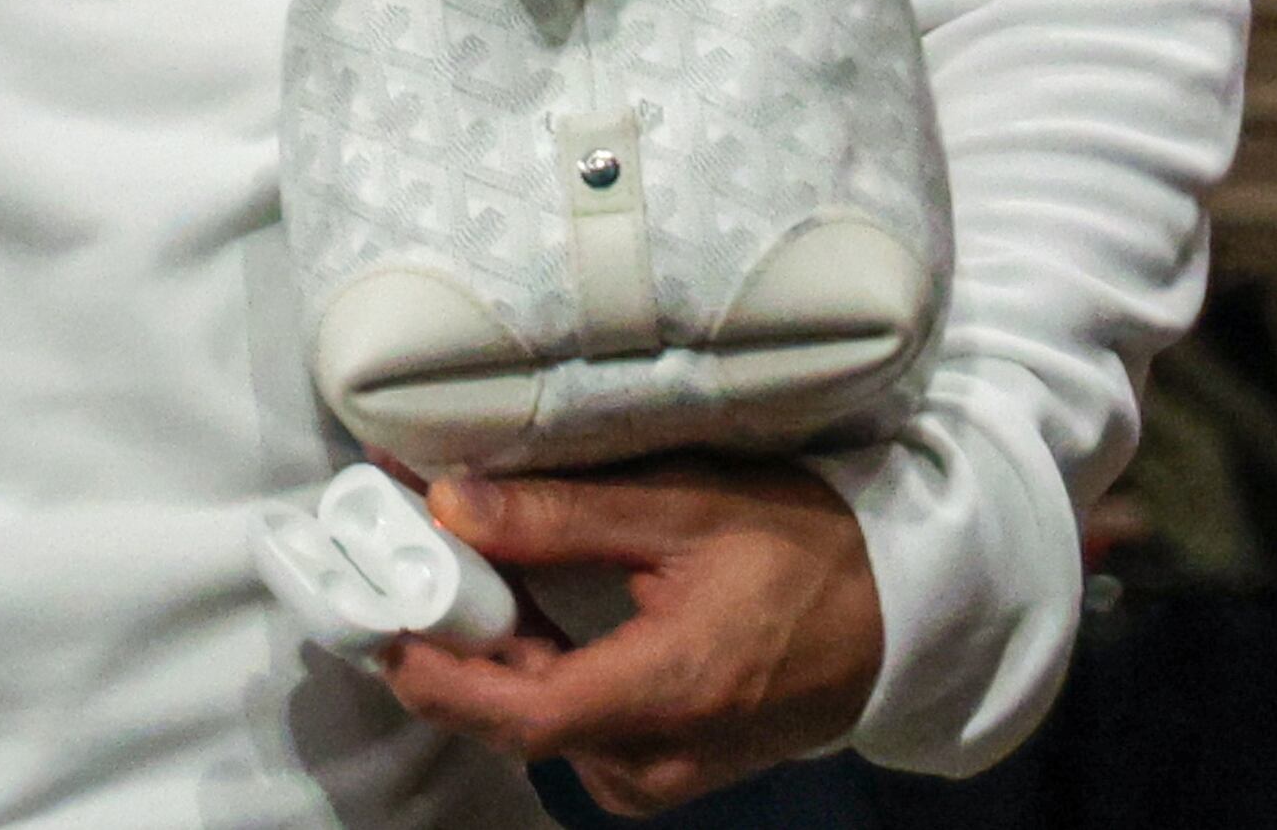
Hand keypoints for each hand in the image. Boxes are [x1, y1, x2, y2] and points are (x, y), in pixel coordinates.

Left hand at [380, 461, 885, 819]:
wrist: (897, 615)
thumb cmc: (803, 551)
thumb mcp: (685, 509)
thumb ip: (563, 515)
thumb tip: (448, 503)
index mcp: (666, 693)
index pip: (519, 714)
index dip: (438, 673)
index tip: (379, 616)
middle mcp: (654, 757)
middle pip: (515, 720)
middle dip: (449, 646)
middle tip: (401, 564)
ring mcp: (660, 773)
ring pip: (539, 725)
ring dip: (487, 656)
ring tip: (451, 572)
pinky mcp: (663, 766)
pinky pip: (573, 728)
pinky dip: (533, 671)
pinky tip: (516, 611)